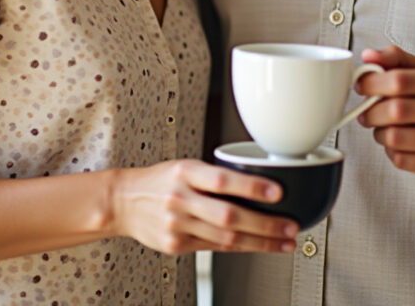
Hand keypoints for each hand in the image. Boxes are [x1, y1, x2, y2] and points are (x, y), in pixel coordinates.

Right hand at [110, 160, 298, 255]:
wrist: (123, 202)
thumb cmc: (160, 181)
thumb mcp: (185, 166)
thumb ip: (215, 177)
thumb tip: (258, 185)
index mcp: (184, 172)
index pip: (221, 180)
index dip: (251, 187)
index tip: (278, 191)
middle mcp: (180, 199)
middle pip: (228, 216)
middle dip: (265, 224)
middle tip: (291, 226)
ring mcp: (177, 225)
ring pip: (226, 238)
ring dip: (261, 242)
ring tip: (285, 242)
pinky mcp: (176, 246)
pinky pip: (215, 248)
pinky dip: (240, 247)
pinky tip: (258, 246)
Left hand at [356, 46, 414, 184]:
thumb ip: (398, 59)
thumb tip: (368, 56)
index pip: (400, 80)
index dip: (372, 83)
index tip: (361, 85)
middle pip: (395, 110)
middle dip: (371, 111)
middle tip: (366, 111)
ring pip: (394, 138)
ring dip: (379, 133)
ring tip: (383, 127)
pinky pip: (400, 159)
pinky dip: (390, 150)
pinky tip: (399, 143)